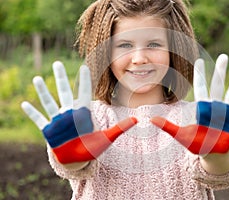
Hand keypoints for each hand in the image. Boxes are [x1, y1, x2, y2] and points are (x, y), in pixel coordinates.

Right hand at [21, 61, 136, 163]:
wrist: (78, 160)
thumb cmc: (92, 148)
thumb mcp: (107, 138)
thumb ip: (121, 128)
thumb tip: (137, 120)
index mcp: (84, 113)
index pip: (85, 93)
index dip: (84, 80)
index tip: (85, 66)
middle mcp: (70, 114)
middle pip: (64, 92)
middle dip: (60, 78)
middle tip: (56, 63)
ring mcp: (58, 121)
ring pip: (50, 102)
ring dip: (43, 91)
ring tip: (37, 78)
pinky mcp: (49, 131)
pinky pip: (39, 119)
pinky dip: (32, 112)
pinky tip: (24, 103)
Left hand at [151, 54, 228, 153]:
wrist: (211, 152)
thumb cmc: (196, 142)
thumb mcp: (180, 134)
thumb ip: (167, 126)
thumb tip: (150, 119)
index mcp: (202, 108)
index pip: (200, 87)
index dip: (200, 74)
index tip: (200, 60)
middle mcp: (215, 106)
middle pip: (218, 85)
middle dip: (221, 71)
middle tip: (224, 55)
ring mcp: (227, 112)